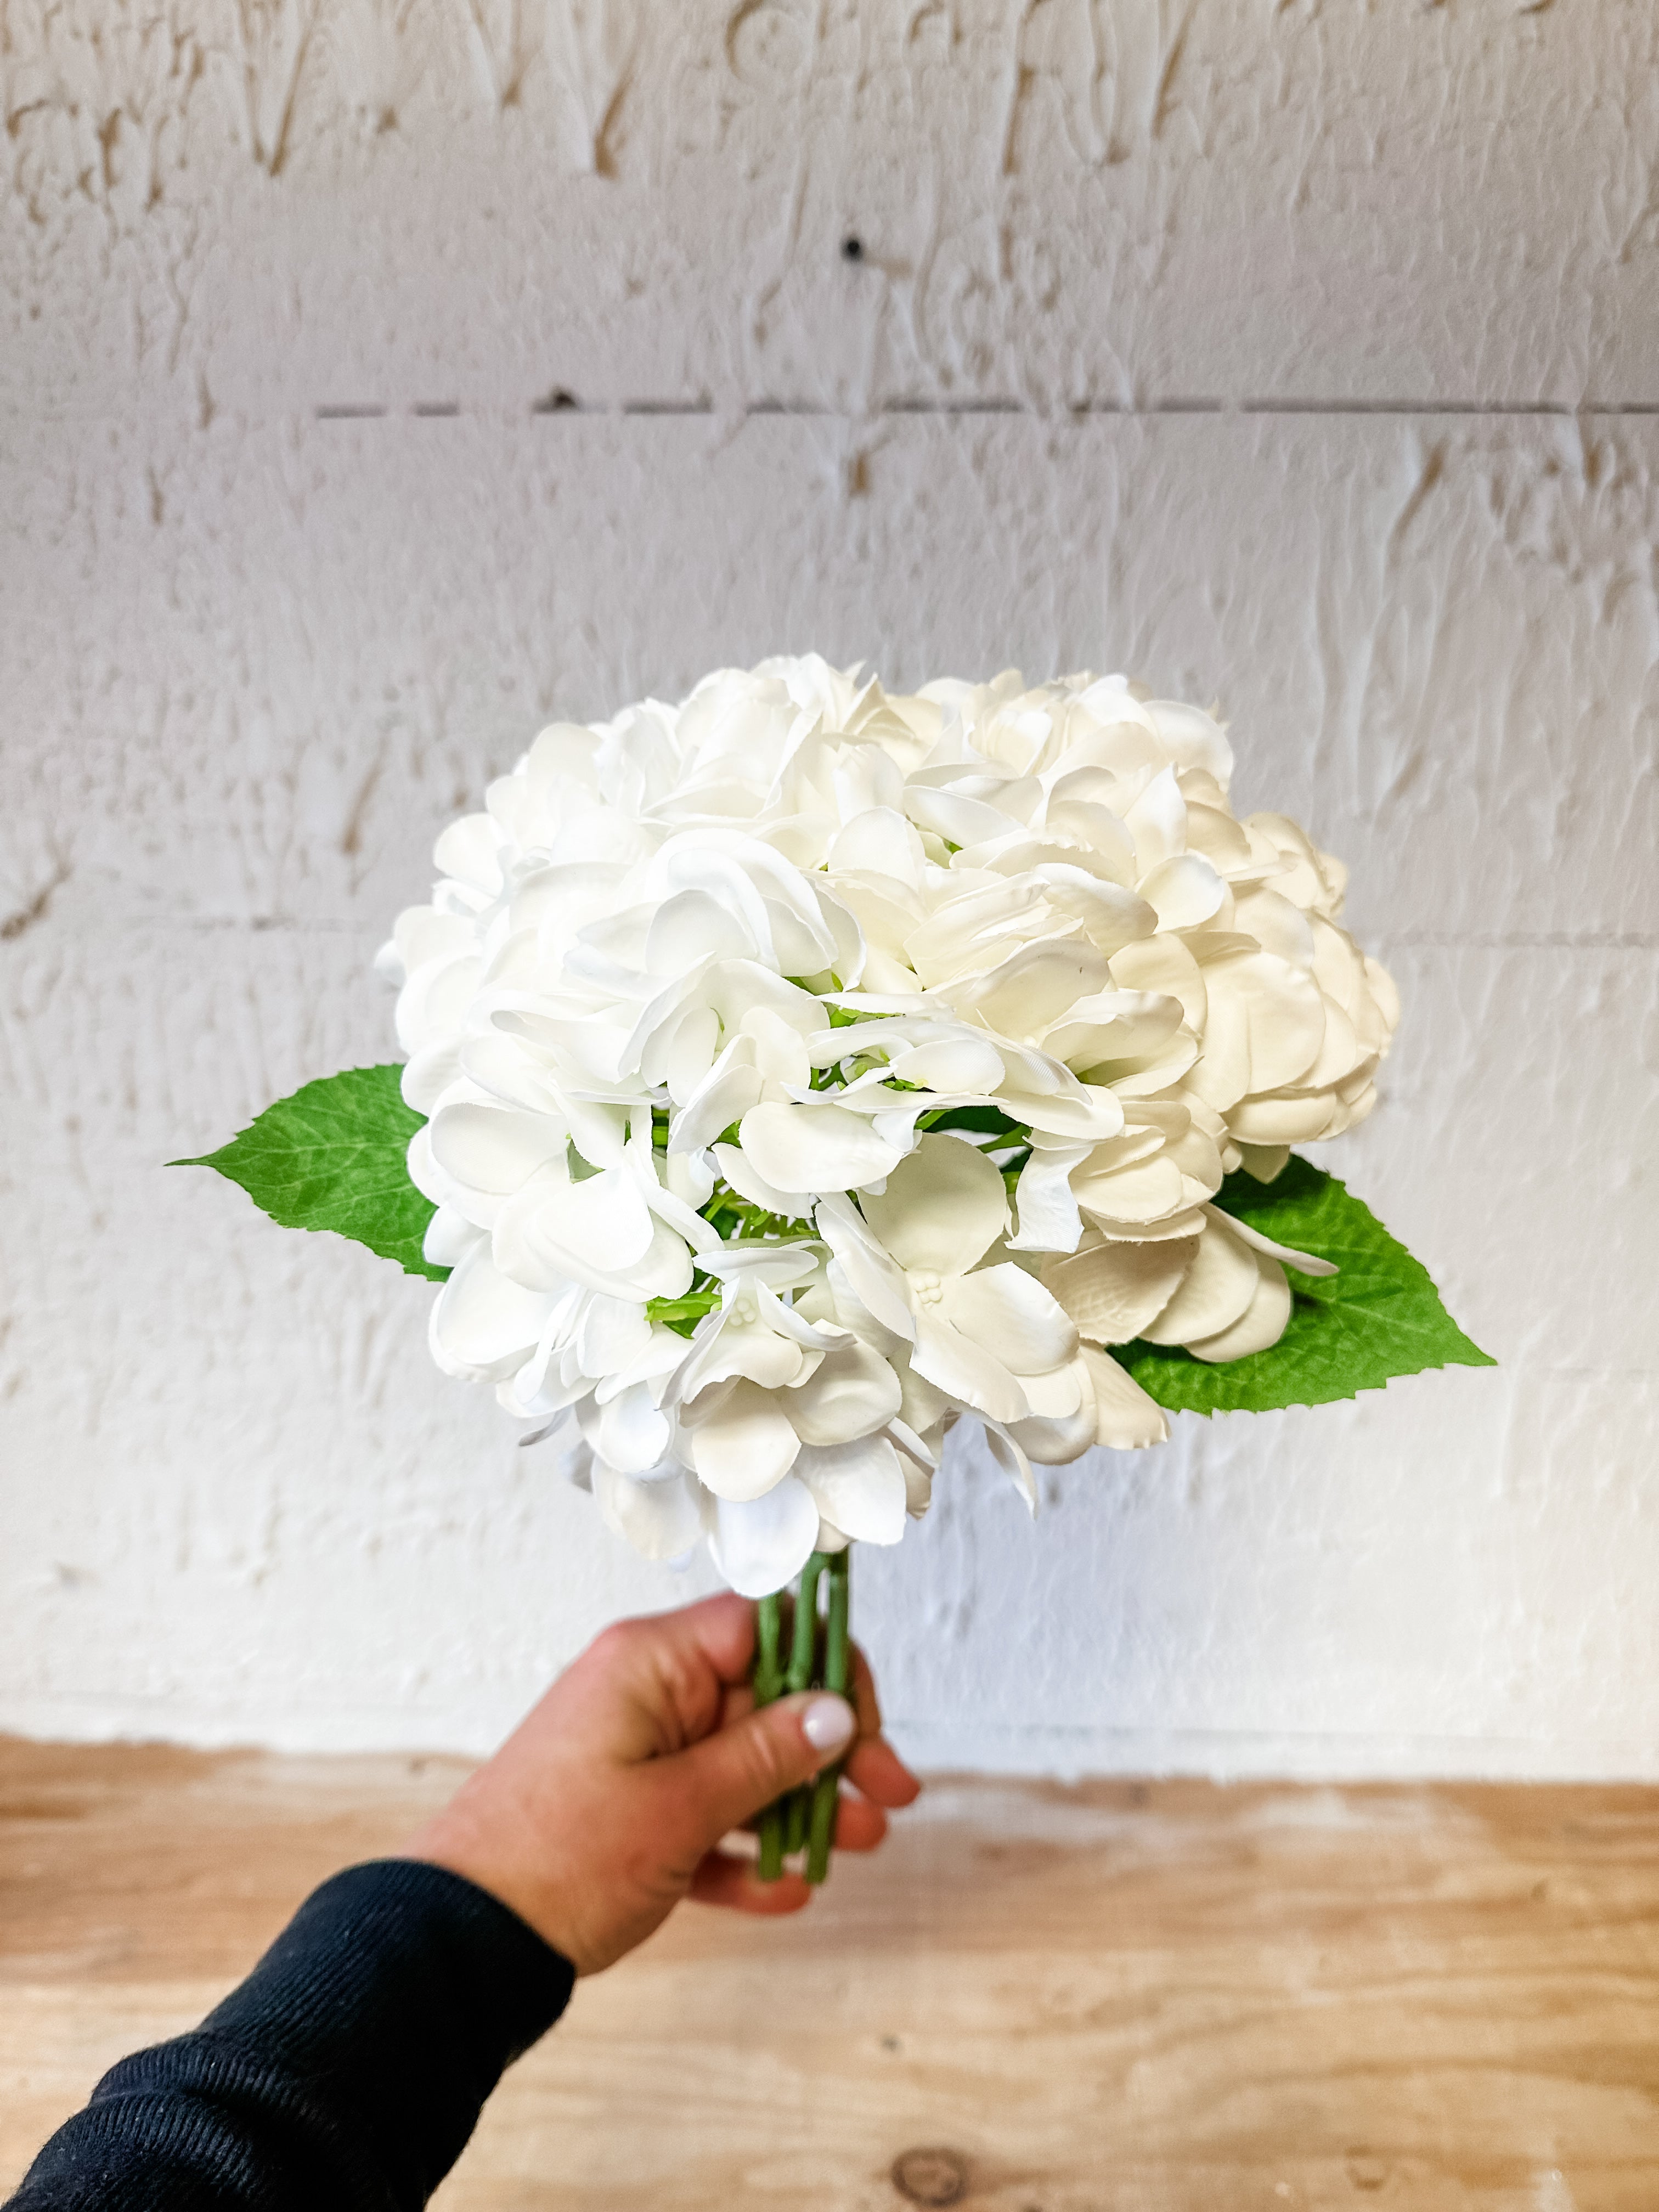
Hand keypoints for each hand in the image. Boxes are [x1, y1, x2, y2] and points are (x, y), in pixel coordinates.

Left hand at [404, 1591, 920, 1974]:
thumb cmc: (554, 1859)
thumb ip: (764, 1756)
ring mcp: (634, 1755)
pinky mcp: (625, 1815)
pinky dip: (744, 1849)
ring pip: (739, 1763)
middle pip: (762, 1701)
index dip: (826, 1667)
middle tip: (889, 1797)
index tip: (867, 1723)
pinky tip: (786, 1890)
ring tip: (852, 1848)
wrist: (460, 1941)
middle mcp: (644, 1696)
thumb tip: (834, 1712)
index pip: (763, 1628)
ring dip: (799, 1805)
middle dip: (829, 1751)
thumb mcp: (679, 1806)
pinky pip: (703, 1817)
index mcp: (649, 1665)